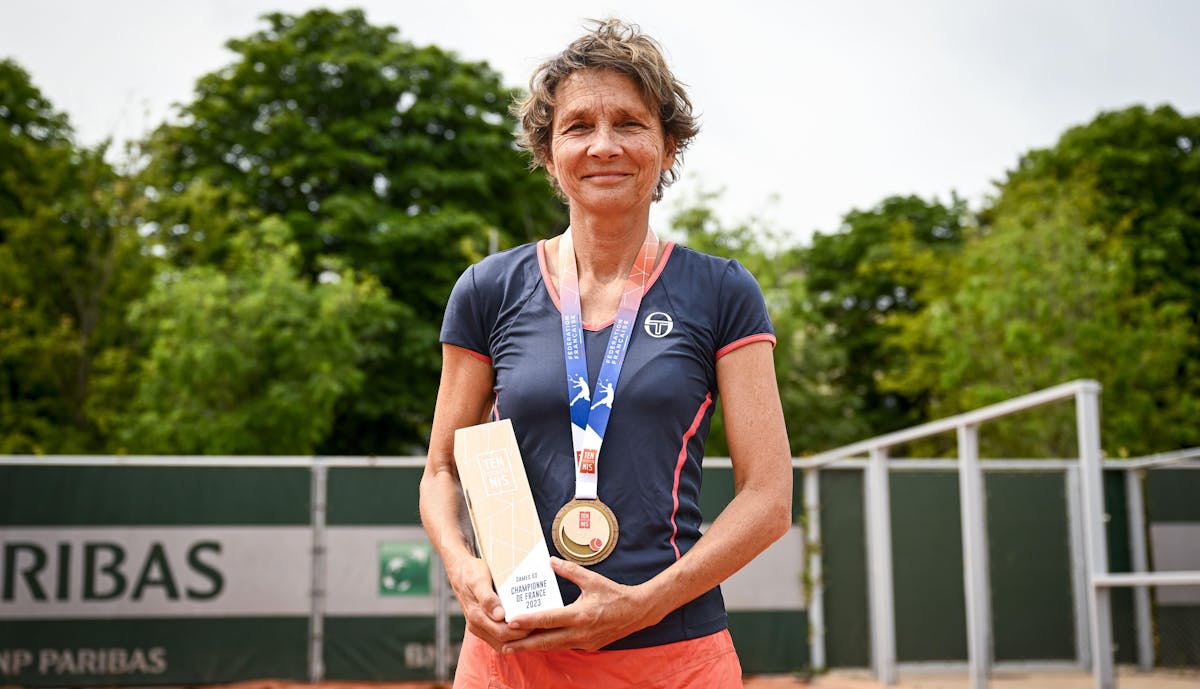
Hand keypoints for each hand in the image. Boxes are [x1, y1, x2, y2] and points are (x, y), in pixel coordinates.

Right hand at [446, 555, 530, 649]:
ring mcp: (480, 627)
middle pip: (504, 640)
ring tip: (534, 625)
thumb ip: (488, 599)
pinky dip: (512, 635)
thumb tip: (499, 616)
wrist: (460, 571)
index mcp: (477, 616)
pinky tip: (524, 625)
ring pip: (502, 642)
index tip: (536, 621)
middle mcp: (477, 626)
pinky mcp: (483, 626)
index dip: (520, 630)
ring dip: (518, 637)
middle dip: (523, 635)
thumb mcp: (479, 581)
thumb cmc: (471, 573)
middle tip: (540, 623)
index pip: (502, 633)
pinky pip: (499, 638)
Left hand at [501, 557, 662, 652]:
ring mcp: (584, 642)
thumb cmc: (614, 594)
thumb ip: (569, 570)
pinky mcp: (588, 646)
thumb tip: (550, 561)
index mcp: (580, 615)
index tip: (511, 622)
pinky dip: (549, 645)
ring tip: (513, 648)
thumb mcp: (592, 579)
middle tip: (503, 645)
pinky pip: (564, 646)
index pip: (549, 619)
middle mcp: (580, 632)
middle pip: (546, 641)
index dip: (529, 621)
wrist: (637, 612)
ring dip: (533, 648)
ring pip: (553, 647)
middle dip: (524, 644)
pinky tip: (536, 644)